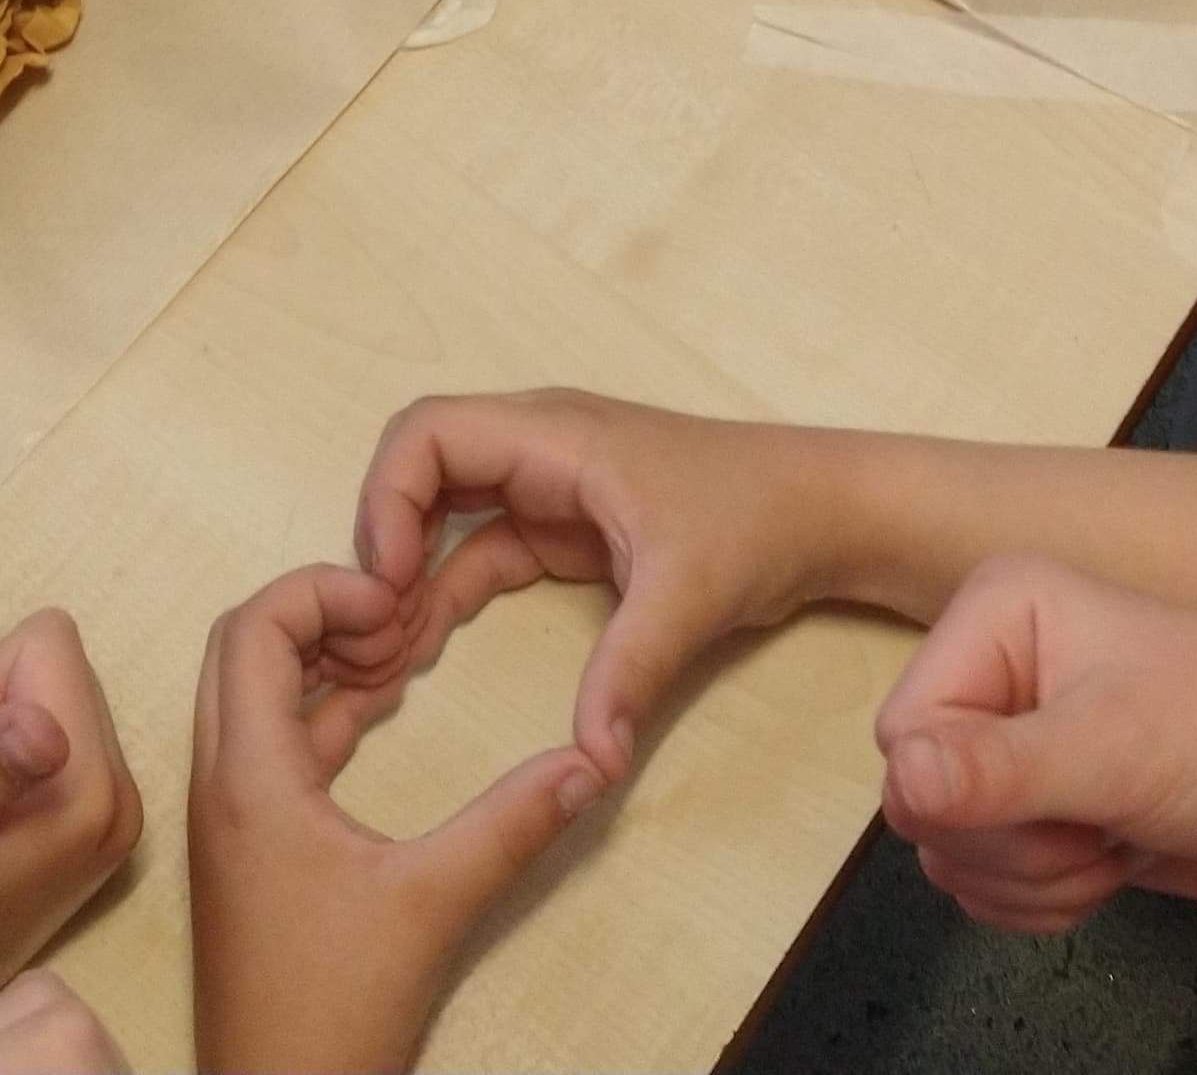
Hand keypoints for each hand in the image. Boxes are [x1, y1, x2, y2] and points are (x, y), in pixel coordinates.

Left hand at [189, 562, 598, 1074]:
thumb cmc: (333, 1012)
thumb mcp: (435, 906)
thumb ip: (513, 825)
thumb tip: (592, 761)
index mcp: (247, 778)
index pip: (253, 626)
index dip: (322, 590)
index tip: (397, 602)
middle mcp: (221, 784)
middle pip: (244, 645)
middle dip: (320, 612)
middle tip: (400, 621)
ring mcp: (229, 819)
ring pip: (254, 694)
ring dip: (321, 660)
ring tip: (403, 654)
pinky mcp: (246, 850)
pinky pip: (271, 742)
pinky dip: (321, 709)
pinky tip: (381, 710)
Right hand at [354, 389, 826, 781]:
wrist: (824, 514)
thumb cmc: (759, 519)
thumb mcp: (691, 594)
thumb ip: (632, 671)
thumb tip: (590, 763)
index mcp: (554, 434)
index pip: (430, 431)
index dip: (390, 496)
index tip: (391, 580)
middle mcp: (538, 449)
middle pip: (423, 468)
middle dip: (384, 538)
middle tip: (372, 627)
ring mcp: (549, 490)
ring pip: (445, 516)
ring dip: (410, 574)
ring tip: (383, 651)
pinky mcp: (564, 531)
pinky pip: (480, 553)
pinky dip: (445, 595)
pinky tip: (424, 649)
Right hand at [874, 558, 1196, 934]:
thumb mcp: (1115, 750)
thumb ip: (998, 772)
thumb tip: (902, 783)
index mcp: (992, 620)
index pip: (901, 738)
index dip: (963, 796)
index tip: (1056, 798)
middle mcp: (997, 673)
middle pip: (922, 804)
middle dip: (1013, 846)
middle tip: (1101, 819)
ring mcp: (1026, 743)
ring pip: (957, 852)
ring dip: (1037, 877)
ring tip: (1118, 833)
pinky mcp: (1057, 806)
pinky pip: (996, 880)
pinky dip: (1050, 895)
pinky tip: (1118, 856)